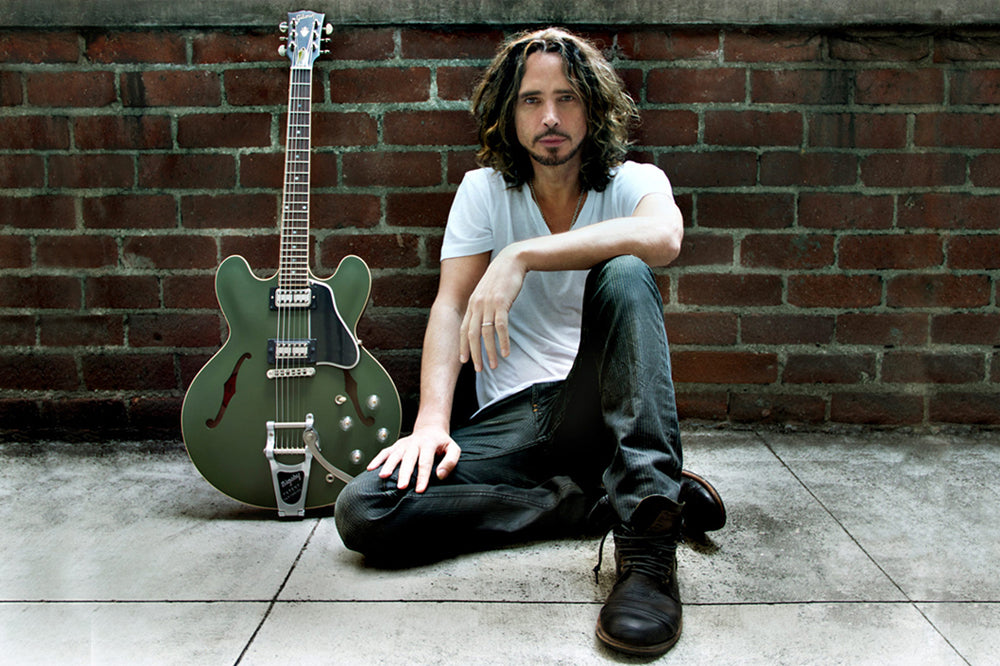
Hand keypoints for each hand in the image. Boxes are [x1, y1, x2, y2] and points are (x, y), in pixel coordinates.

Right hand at [366, 426, 460, 492]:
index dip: (423, 476)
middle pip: (408, 459)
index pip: (425, 462)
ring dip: (388, 465)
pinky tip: (370, 468)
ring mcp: (404, 444)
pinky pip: (385, 452)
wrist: (430, 428)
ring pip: (395, 455)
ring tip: (383, 476)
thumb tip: (440, 475)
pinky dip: (377, 459)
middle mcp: (414, 443)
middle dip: (404, 473)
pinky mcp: (396, 446)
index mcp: (429, 444)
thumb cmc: (442, 443)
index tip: (420, 489)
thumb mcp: (453, 449)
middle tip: (401, 487)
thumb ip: (450, 462)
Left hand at [459, 247, 526, 370]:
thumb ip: (483, 306)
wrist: (511, 261)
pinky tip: (506, 353)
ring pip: (485, 334)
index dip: (463, 346)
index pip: (464, 329)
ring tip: (493, 365)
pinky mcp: (501, 303)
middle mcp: (477, 305)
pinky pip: (501, 327)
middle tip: (479, 369)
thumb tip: (485, 323)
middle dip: (475, 354)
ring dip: (489, 352)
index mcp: (472, 304)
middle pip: (472, 335)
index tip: (464, 361)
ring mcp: (488, 304)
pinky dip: (502, 341)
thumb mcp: (487, 292)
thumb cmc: (501, 278)